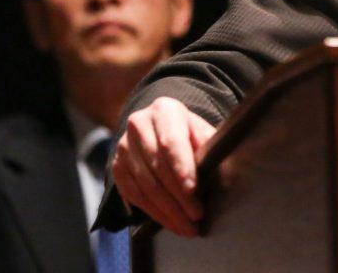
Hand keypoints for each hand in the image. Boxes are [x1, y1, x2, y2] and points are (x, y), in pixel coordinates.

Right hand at [111, 97, 216, 236]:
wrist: (158, 125)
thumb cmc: (186, 130)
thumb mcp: (200, 130)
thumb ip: (208, 144)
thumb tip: (220, 166)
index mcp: (164, 111)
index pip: (171, 142)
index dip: (182, 168)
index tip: (193, 190)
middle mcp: (139, 125)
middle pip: (158, 167)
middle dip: (178, 197)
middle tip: (196, 216)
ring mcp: (123, 147)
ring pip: (145, 185)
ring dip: (167, 210)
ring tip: (186, 226)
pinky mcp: (117, 167)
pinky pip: (133, 195)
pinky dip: (153, 212)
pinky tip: (169, 222)